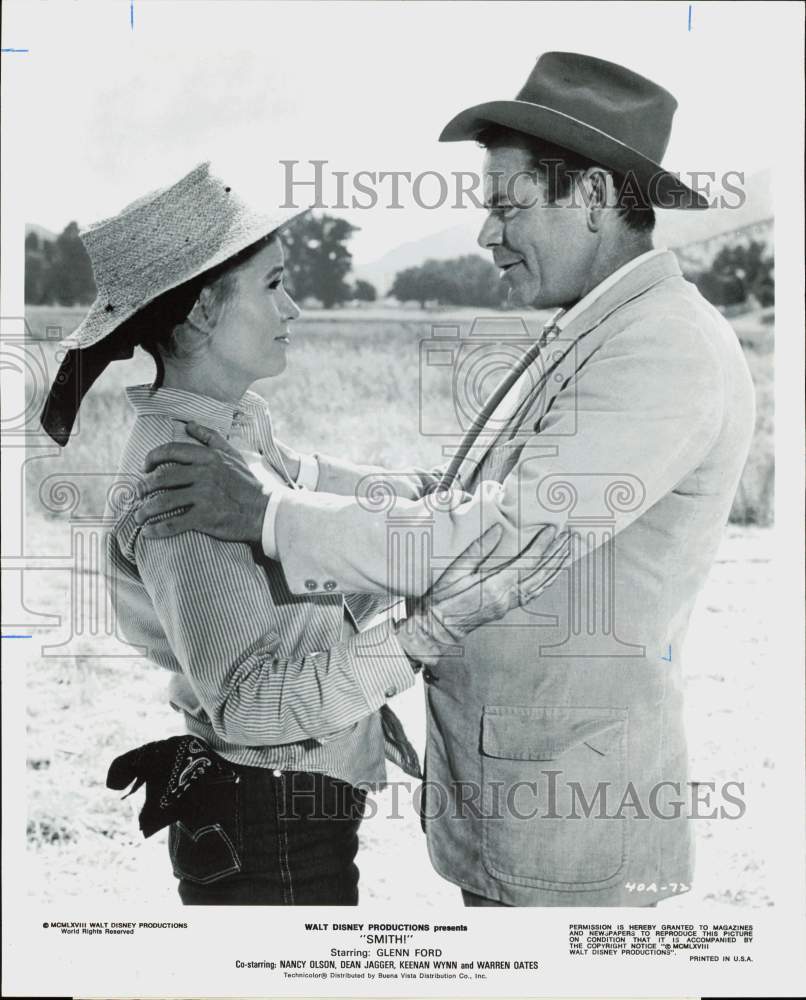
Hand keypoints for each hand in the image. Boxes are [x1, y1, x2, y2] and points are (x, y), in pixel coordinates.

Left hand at [134, 422, 272, 541]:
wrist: (265, 511)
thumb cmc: (247, 483)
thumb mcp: (232, 454)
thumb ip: (211, 438)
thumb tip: (190, 424)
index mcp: (208, 457)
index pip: (171, 451)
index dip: (152, 457)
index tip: (145, 467)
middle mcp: (204, 474)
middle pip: (162, 477)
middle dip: (144, 487)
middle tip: (138, 494)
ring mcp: (204, 496)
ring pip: (163, 501)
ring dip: (145, 510)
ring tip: (138, 516)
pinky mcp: (205, 518)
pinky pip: (174, 523)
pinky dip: (157, 530)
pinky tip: (148, 532)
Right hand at [397, 523, 570, 665]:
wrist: (436, 629)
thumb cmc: (440, 599)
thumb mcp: (454, 571)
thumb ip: (477, 550)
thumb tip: (498, 530)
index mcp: (495, 587)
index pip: (527, 563)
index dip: (542, 545)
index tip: (552, 529)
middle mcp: (507, 598)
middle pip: (540, 574)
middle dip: (556, 554)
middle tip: (570, 536)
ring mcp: (508, 605)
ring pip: (540, 584)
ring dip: (556, 566)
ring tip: (567, 550)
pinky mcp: (505, 608)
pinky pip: (533, 593)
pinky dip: (546, 581)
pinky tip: (553, 572)